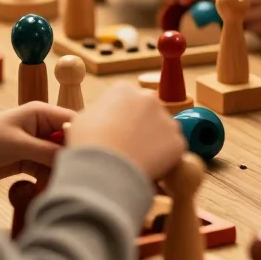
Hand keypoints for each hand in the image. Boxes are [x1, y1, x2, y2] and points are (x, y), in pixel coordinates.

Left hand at [0, 102, 76, 182]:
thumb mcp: (19, 144)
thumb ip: (46, 151)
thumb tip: (72, 157)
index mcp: (41, 113)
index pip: (71, 120)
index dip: (81, 136)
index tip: (86, 154)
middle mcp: (42, 126)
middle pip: (67, 141)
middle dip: (69, 156)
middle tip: (71, 173)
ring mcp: (37, 143)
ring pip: (58, 157)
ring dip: (58, 169)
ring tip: (56, 182)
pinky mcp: (30, 159)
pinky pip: (47, 167)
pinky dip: (48, 176)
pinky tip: (45, 186)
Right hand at [65, 81, 185, 179]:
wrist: (105, 169)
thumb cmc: (89, 144)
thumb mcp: (82, 119)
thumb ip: (98, 112)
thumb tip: (103, 117)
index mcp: (124, 90)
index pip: (127, 100)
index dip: (121, 118)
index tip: (117, 131)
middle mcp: (149, 99)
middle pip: (149, 112)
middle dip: (142, 127)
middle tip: (130, 146)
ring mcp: (167, 119)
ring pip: (163, 130)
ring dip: (155, 142)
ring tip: (138, 159)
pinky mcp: (178, 141)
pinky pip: (173, 150)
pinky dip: (165, 159)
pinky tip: (149, 167)